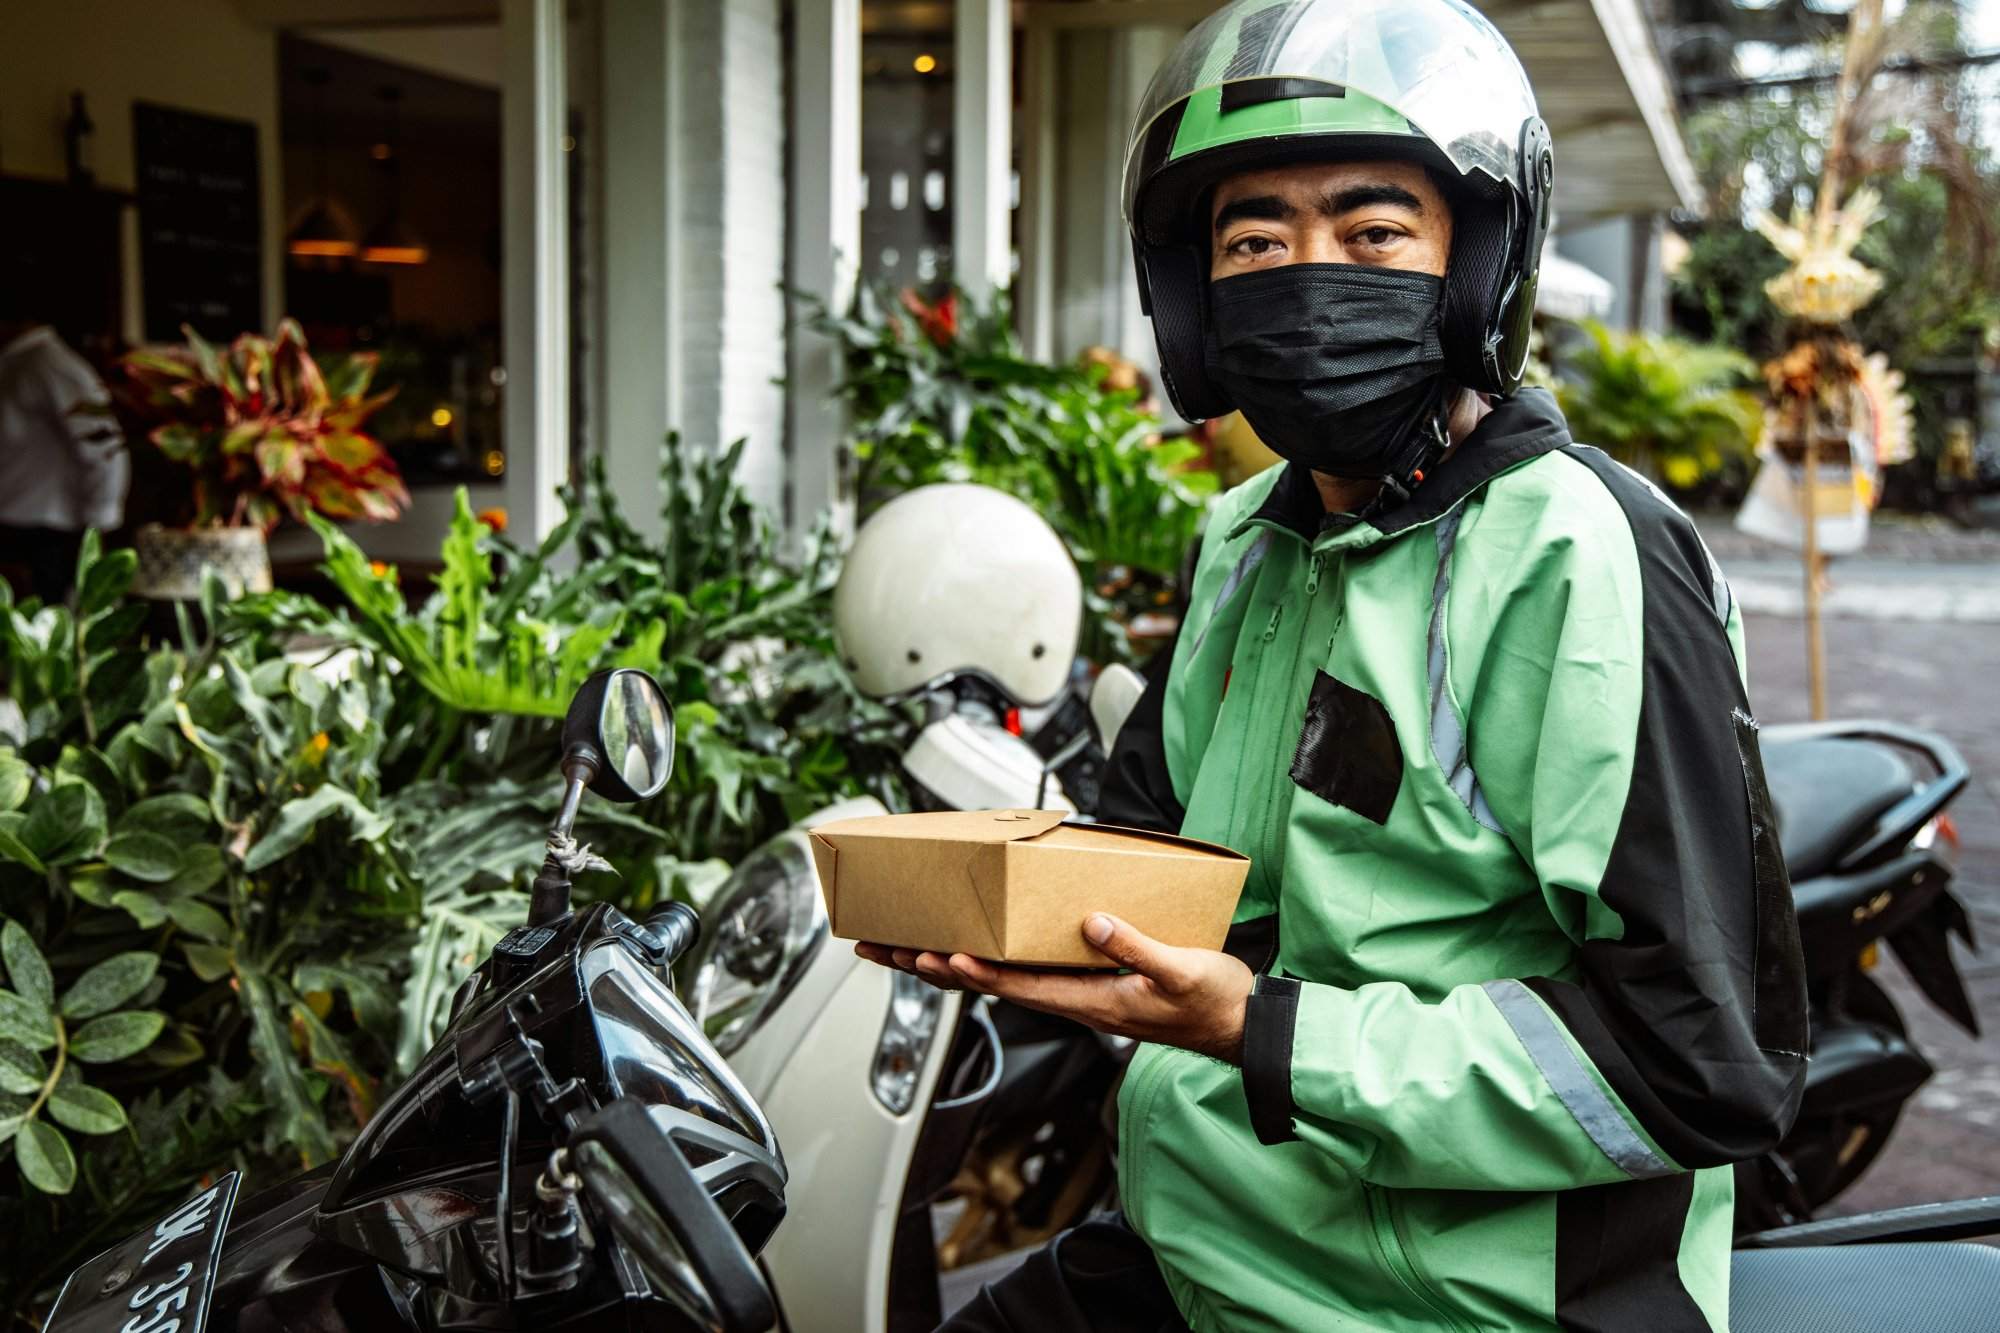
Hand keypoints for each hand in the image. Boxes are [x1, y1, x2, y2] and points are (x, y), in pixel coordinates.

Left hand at [854, 914, 1253, 1063]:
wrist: (1238, 1025)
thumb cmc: (1212, 1002)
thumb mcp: (1181, 970)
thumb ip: (1138, 947)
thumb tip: (1094, 924)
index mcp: (1091, 1000)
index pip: (1020, 986)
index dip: (978, 972)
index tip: (940, 955)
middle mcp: (1074, 1000)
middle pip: (992, 984)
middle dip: (936, 966)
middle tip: (886, 950)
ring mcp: (1078, 995)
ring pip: (1001, 979)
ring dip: (950, 964)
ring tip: (905, 949)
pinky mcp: (1088, 986)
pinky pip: (1024, 973)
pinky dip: (988, 960)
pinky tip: (972, 950)